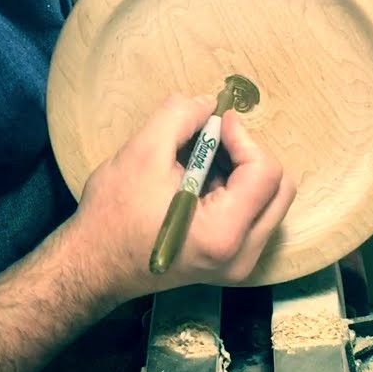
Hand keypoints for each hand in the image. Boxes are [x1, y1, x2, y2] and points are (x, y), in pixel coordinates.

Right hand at [65, 94, 295, 300]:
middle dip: (250, 155)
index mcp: (223, 233)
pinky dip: (237, 192)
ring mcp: (239, 264)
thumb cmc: (112, 216)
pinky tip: (200, 182)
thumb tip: (209, 104)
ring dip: (244, 173)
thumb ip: (180, 116)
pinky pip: (254, 217)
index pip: (266, 172)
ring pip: (270, 202)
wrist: (93, 267)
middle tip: (215, 140)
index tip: (216, 124)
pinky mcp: (231, 263)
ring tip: (202, 161)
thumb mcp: (141, 153)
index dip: (244, 138)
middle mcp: (242, 256)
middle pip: (280, 189)